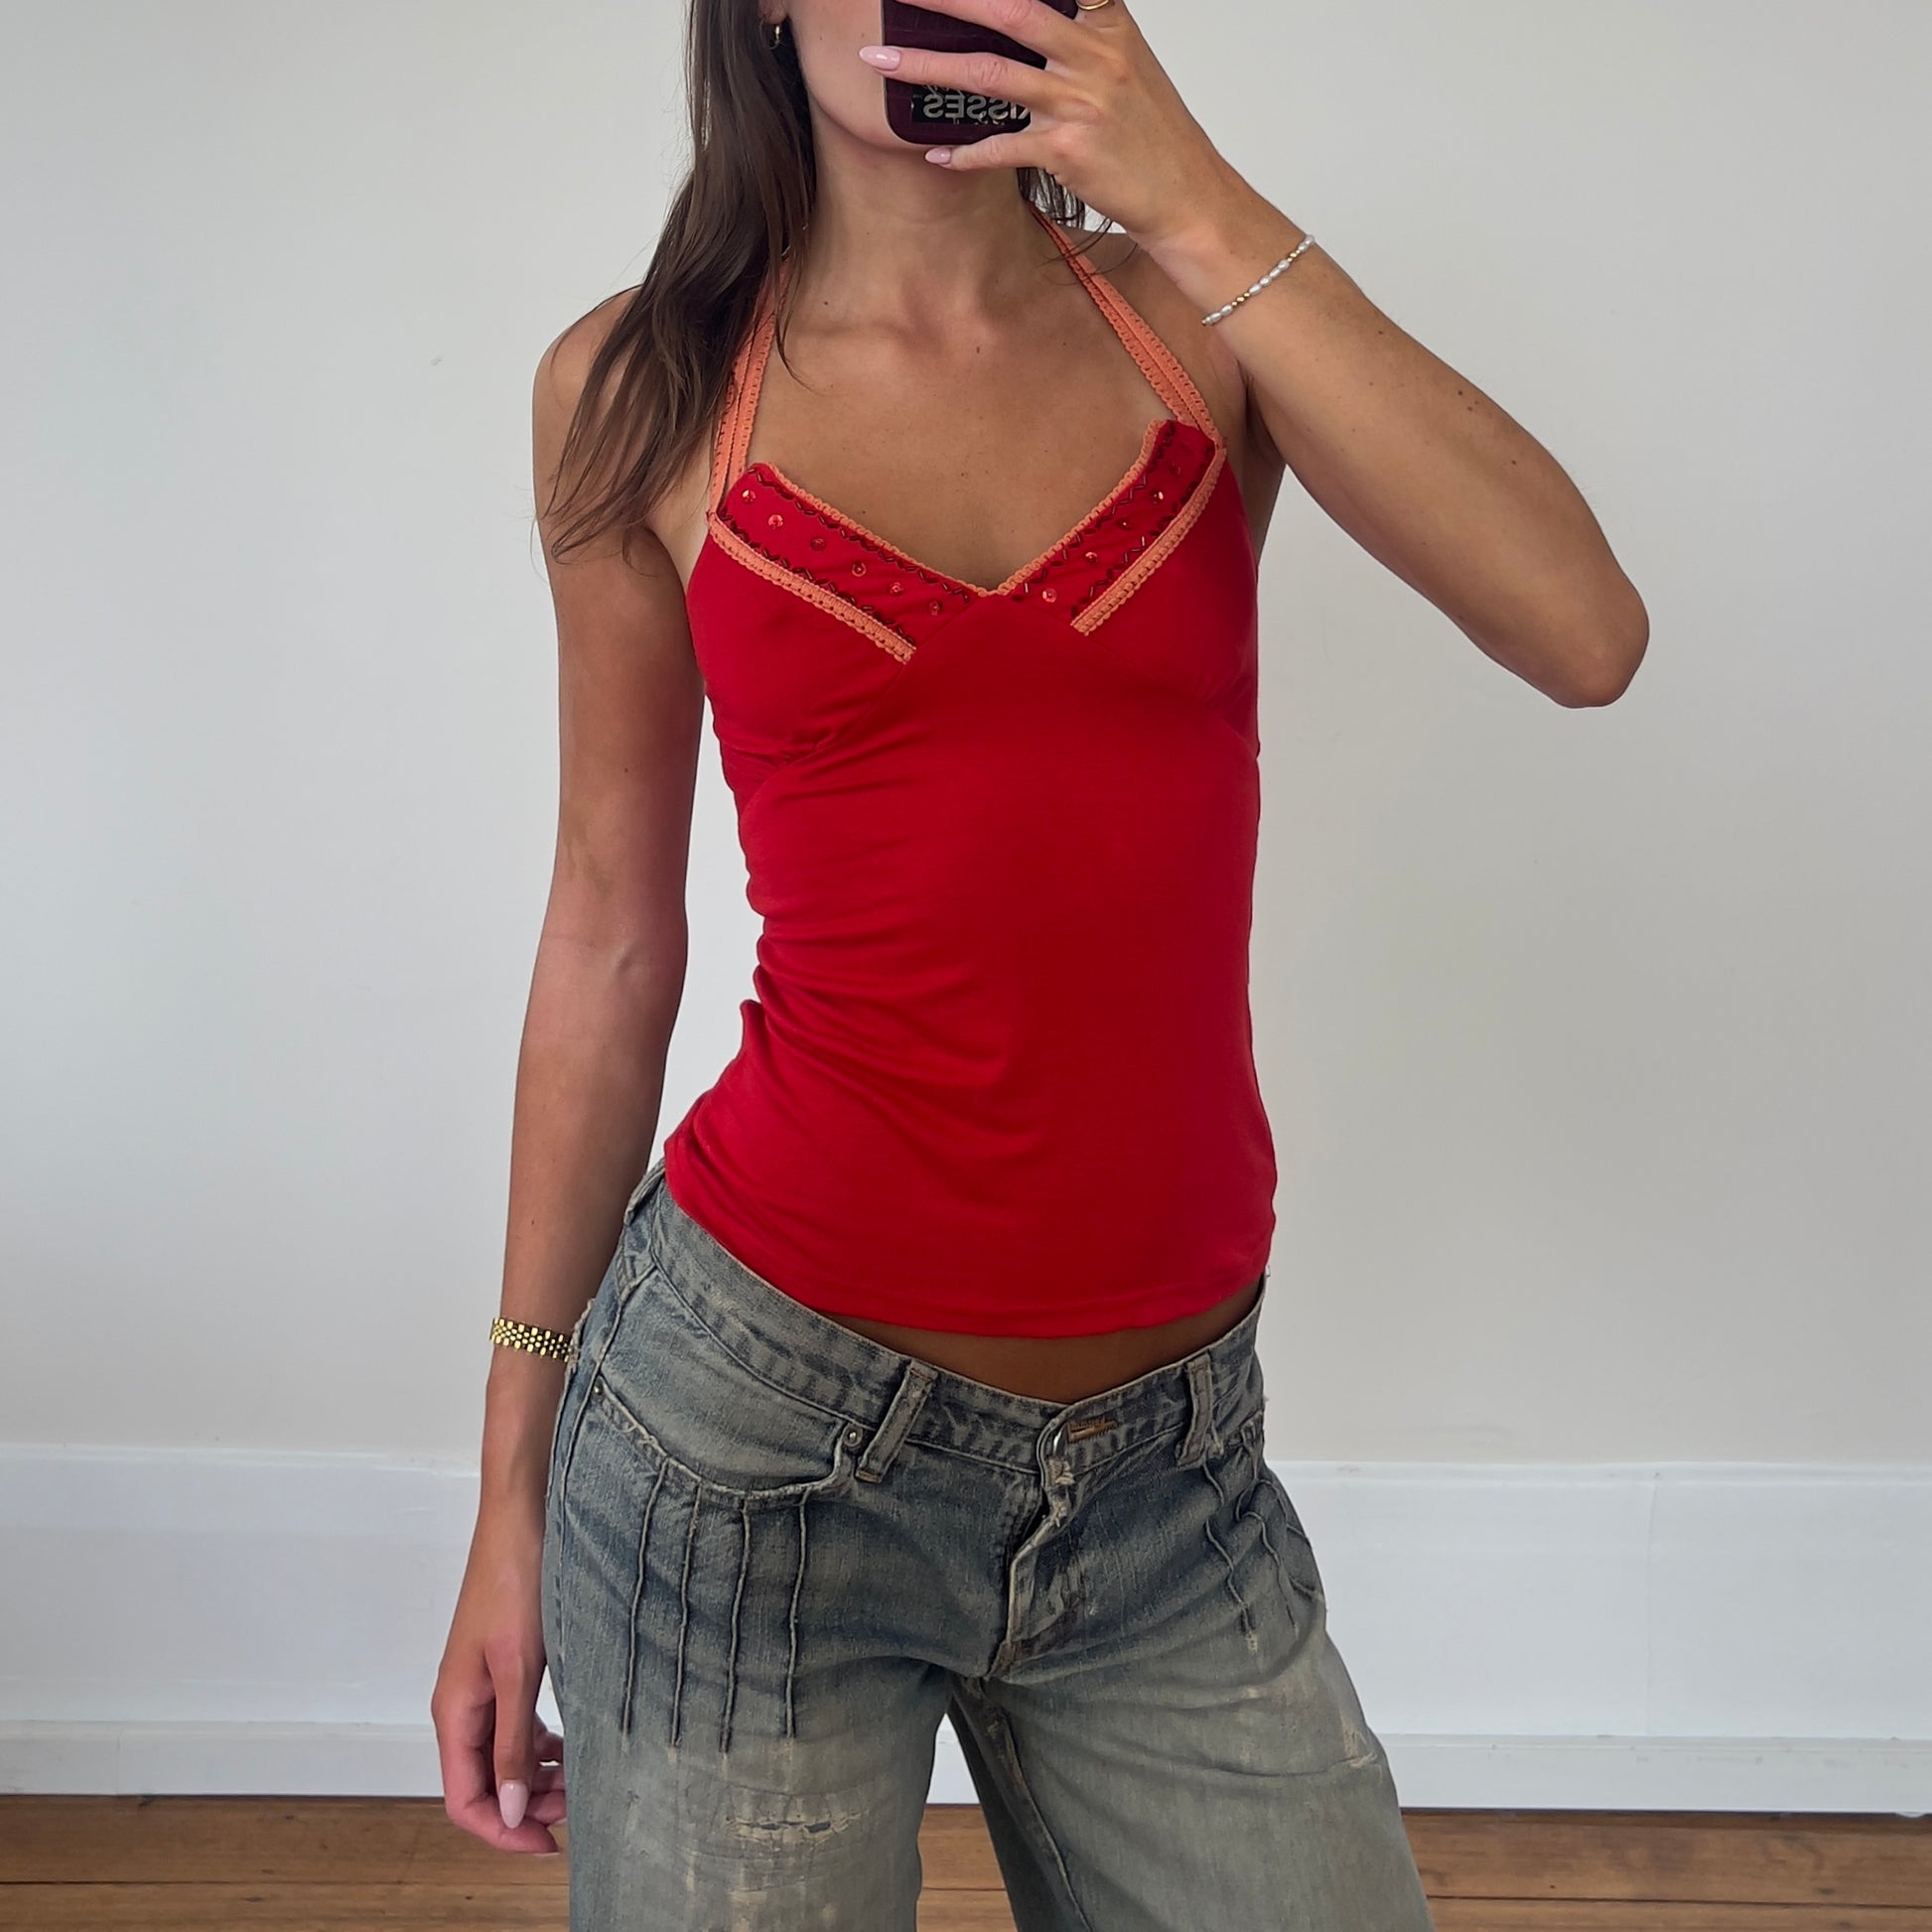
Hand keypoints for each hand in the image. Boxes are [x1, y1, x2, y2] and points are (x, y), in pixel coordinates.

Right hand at [430, 1502, 567, 1855]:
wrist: (524, 1516)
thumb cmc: (517, 1580)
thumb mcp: (520, 1668)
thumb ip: (511, 1741)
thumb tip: (507, 1807)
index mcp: (455, 1710)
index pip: (464, 1800)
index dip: (503, 1831)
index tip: (548, 1847)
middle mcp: (463, 1703)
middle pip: (484, 1783)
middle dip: (528, 1806)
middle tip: (580, 1811)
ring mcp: (484, 1685)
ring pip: (504, 1756)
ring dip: (538, 1777)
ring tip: (584, 1780)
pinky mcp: (507, 1666)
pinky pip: (517, 1725)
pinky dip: (543, 1745)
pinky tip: (574, 1745)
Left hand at [858, 0, 1234, 248]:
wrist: (1186, 195)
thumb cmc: (1151, 135)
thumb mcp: (1125, 65)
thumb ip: (1081, 32)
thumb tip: (1023, 18)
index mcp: (1107, 25)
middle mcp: (1092, 56)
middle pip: (1008, 11)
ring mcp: (1079, 103)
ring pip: (989, 75)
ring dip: (927, 67)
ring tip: (880, 59)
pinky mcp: (1067, 151)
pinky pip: (1000, 147)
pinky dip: (964, 152)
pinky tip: (935, 151)